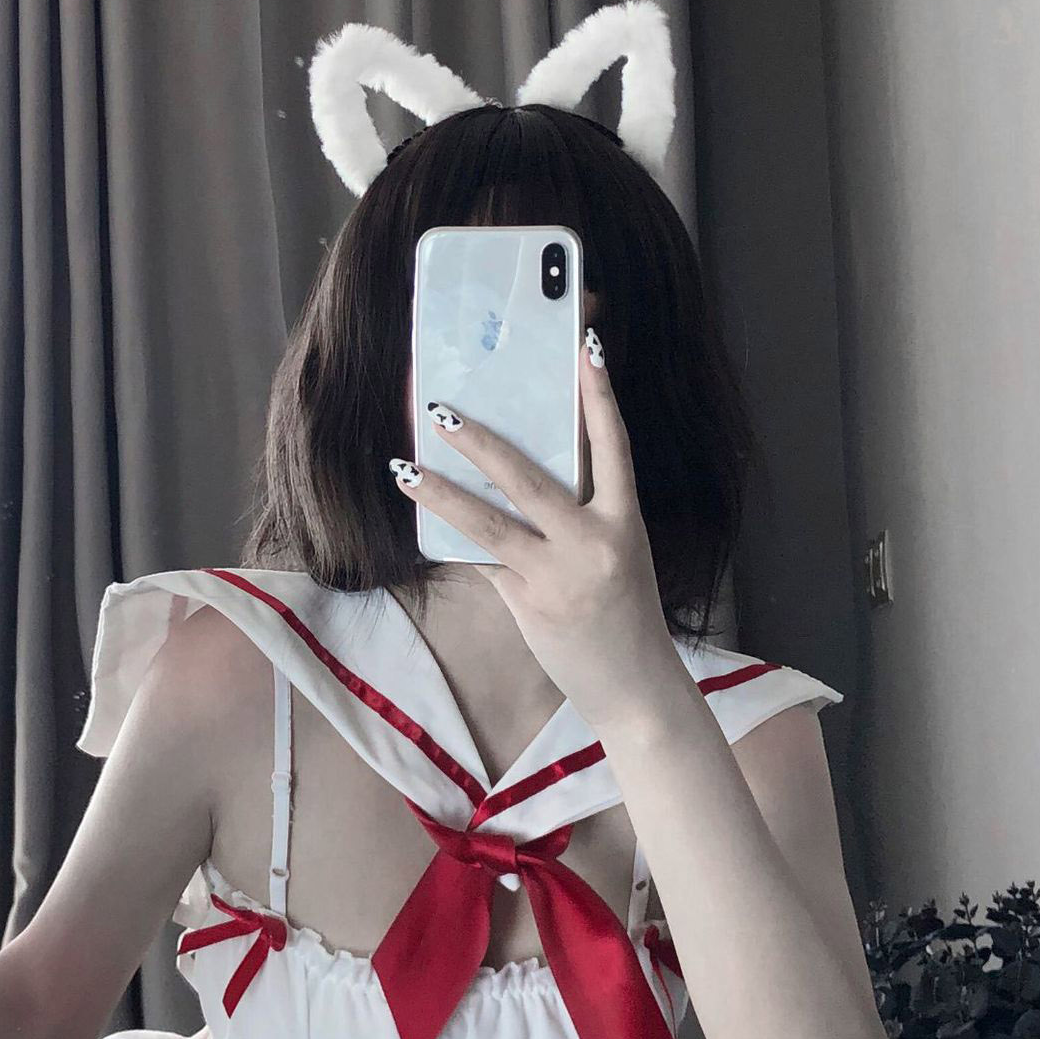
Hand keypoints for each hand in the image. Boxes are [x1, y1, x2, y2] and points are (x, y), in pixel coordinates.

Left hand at [390, 327, 686, 732]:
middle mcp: (592, 544)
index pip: (614, 449)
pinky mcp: (528, 604)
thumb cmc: (625, 617)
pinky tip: (421, 520)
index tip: (586, 350)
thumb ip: (582, 518)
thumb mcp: (620, 557)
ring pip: (490, 524)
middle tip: (443, 411)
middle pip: (530, 479)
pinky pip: (482, 563)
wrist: (633, 687)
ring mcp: (556, 576)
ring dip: (442, 494)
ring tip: (406, 466)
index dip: (601, 398)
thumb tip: (525, 478)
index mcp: (623, 524)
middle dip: (482, 443)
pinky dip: (453, 542)